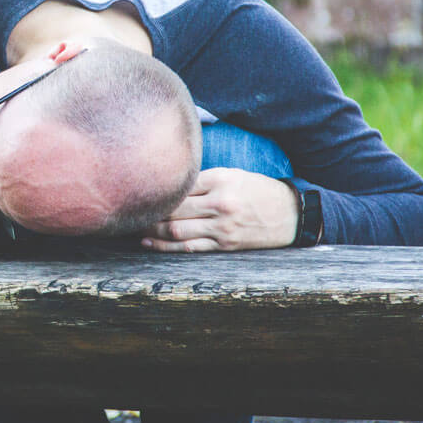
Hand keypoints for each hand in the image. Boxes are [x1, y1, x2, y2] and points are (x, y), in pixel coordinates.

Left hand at [140, 168, 298, 251]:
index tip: (137, 190)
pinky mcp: (225, 245)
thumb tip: (168, 186)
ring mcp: (222, 227)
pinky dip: (166, 247)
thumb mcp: (233, 175)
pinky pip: (189, 247)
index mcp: (220, 180)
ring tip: (135, 227)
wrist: (292, 215)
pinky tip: (149, 243)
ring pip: (176, 231)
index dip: (156, 190)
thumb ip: (202, 179)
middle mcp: (220, 203)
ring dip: (151, 230)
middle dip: (149, 212)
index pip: (179, 186)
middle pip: (173, 209)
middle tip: (130, 210)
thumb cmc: (258, 190)